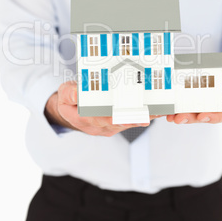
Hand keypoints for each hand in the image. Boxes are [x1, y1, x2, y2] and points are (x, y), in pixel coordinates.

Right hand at [44, 81, 158, 136]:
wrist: (71, 111)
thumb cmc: (69, 101)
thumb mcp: (63, 95)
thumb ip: (69, 94)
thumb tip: (76, 94)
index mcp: (86, 119)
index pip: (102, 120)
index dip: (116, 118)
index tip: (127, 116)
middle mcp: (101, 126)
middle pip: (121, 123)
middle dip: (135, 118)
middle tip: (149, 113)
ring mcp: (111, 126)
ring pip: (129, 122)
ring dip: (143, 117)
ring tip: (158, 111)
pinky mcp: (118, 123)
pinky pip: (132, 119)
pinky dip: (144, 115)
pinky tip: (156, 110)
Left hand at [166, 55, 221, 124]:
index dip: (214, 116)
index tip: (202, 116)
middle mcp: (219, 109)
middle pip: (204, 117)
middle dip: (191, 118)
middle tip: (179, 118)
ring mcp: (206, 107)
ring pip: (193, 115)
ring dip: (181, 116)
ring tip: (171, 117)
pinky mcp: (196, 104)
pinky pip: (187, 108)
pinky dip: (177, 110)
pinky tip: (168, 111)